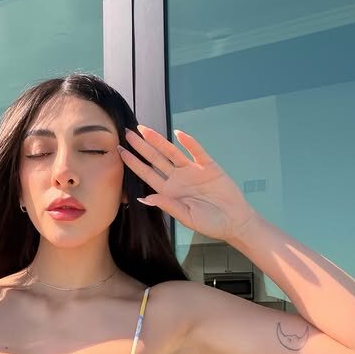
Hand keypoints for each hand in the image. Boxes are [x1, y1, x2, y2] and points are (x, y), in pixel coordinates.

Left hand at [119, 125, 257, 242]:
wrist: (234, 221)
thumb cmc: (210, 223)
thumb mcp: (187, 217)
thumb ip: (167, 206)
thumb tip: (144, 198)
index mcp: (169, 191)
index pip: (147, 174)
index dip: (133, 163)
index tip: (120, 152)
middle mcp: (177, 178)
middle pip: (155, 159)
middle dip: (141, 146)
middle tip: (126, 133)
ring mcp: (192, 171)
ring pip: (172, 152)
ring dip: (159, 140)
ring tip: (144, 130)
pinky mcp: (209, 167)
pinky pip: (197, 152)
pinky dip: (189, 143)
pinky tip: (179, 134)